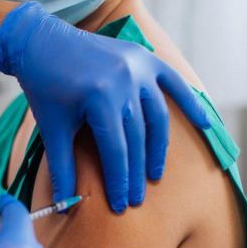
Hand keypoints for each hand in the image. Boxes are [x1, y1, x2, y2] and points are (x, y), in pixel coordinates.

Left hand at [0, 2, 210, 212]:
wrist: (41, 42)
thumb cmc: (44, 87)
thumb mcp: (51, 128)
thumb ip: (62, 167)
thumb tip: (62, 206)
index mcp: (100, 97)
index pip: (116, 151)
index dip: (119, 181)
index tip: (120, 205)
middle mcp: (124, 81)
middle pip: (137, 138)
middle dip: (136, 172)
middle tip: (136, 199)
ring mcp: (137, 67)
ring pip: (156, 117)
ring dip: (157, 149)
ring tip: (154, 175)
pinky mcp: (143, 58)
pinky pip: (173, 82)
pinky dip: (189, 102)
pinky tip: (205, 123)